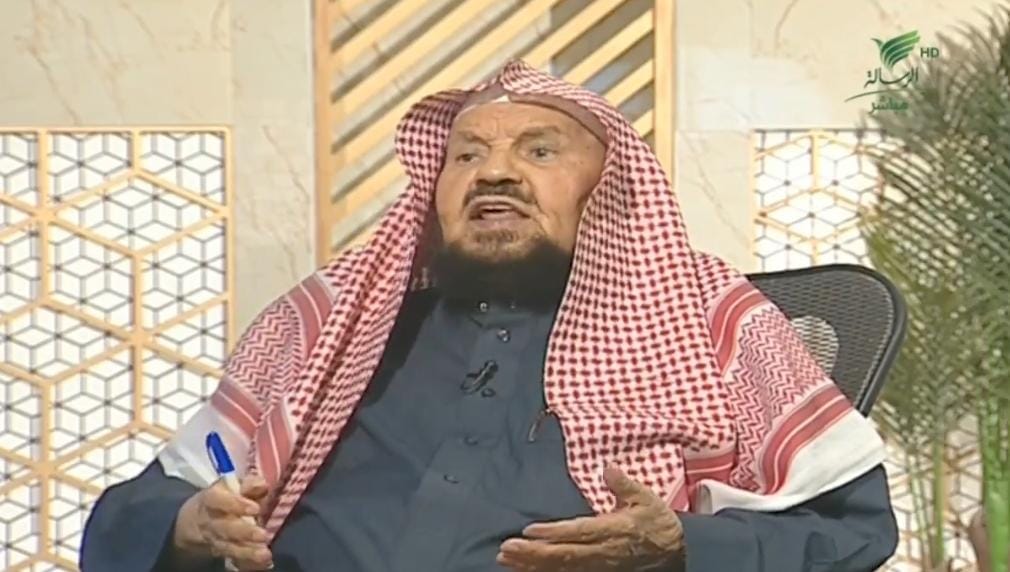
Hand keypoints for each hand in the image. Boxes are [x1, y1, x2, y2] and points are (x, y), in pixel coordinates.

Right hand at [172, 474, 273, 570]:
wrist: (194, 521)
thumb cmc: (220, 498)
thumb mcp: (229, 486)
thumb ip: (248, 484)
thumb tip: (262, 484)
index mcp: (210, 500)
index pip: (218, 500)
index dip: (235, 504)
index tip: (255, 509)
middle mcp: (211, 522)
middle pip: (225, 528)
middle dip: (244, 533)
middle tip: (264, 535)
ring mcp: (215, 540)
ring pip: (229, 548)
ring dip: (248, 553)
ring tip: (265, 555)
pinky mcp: (222, 553)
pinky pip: (234, 561)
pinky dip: (248, 563)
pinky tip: (263, 564)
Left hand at [497, 465, 685, 570]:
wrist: (676, 553)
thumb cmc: (656, 521)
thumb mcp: (645, 498)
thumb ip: (624, 484)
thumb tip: (607, 468)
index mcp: (613, 529)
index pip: (579, 532)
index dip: (553, 533)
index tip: (529, 530)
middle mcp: (603, 551)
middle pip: (564, 555)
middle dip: (533, 553)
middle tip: (505, 549)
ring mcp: (599, 566)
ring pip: (562, 568)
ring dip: (533, 565)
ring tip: (506, 559)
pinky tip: (526, 569)